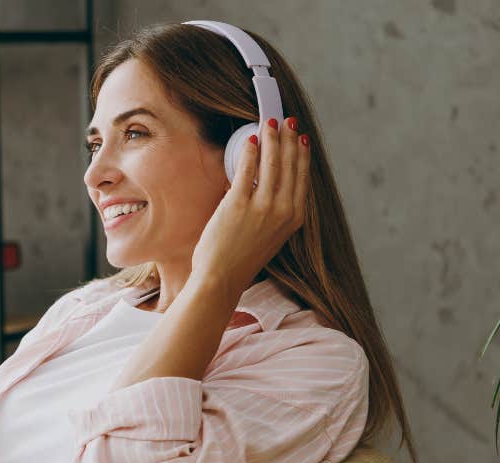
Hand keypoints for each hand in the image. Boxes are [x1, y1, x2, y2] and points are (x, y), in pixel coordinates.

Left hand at [190, 116, 310, 297]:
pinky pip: (247, 171)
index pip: (302, 176)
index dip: (301, 153)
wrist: (222, 278)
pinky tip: (252, 139)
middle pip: (290, 165)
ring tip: (270, 123)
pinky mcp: (239, 206)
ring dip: (272, 139)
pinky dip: (251, 152)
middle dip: (289, 139)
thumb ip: (275, 209)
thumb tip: (268, 181)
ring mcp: (263, 207)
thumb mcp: (271, 233)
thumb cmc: (241, 258)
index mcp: (295, 217)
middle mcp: (284, 210)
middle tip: (286, 120)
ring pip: (272, 164)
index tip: (300, 136)